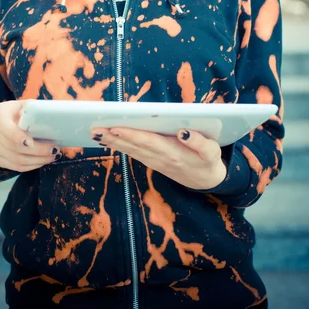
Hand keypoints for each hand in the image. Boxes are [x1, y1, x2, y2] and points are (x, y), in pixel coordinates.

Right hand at [0, 100, 61, 171]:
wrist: (5, 121)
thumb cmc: (21, 112)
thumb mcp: (27, 105)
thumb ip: (36, 110)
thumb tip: (51, 118)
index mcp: (0, 112)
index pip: (5, 127)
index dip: (17, 137)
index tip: (32, 143)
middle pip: (12, 146)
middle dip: (36, 151)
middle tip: (54, 150)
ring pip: (15, 159)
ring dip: (36, 160)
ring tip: (52, 156)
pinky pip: (14, 166)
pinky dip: (31, 166)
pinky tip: (42, 161)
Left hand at [90, 126, 226, 190]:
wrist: (207, 181)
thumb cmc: (209, 161)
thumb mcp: (212, 152)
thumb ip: (200, 142)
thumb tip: (183, 132)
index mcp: (174, 152)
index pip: (149, 141)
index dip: (132, 135)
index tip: (116, 128)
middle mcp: (160, 157)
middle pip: (134, 146)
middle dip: (114, 138)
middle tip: (95, 129)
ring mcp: (154, 161)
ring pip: (130, 150)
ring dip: (112, 142)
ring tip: (95, 132)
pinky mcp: (152, 162)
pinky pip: (133, 153)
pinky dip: (119, 146)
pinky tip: (107, 140)